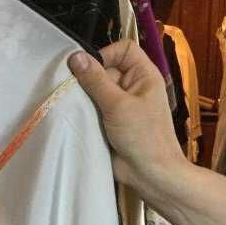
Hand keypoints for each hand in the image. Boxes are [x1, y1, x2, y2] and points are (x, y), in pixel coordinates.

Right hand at [68, 41, 188, 192]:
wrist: (150, 174)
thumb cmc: (143, 137)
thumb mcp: (118, 105)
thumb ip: (96, 80)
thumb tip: (75, 57)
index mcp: (143, 75)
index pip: (123, 49)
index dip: (105, 55)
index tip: (89, 71)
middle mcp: (132, 86)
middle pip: (104, 69)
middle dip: (90, 80)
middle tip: (79, 94)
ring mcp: (120, 105)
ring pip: (95, 90)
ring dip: (85, 98)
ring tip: (79, 109)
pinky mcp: (109, 122)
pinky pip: (93, 108)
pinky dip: (85, 112)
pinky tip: (79, 119)